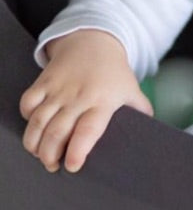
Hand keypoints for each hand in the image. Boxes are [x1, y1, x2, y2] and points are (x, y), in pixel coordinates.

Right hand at [20, 30, 152, 172]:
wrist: (94, 43)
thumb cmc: (114, 74)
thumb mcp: (132, 91)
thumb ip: (141, 112)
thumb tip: (149, 135)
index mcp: (103, 101)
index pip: (88, 130)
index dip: (78, 151)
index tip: (72, 166)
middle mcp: (79, 96)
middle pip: (57, 131)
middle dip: (50, 154)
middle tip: (53, 166)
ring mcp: (59, 89)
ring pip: (38, 121)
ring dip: (35, 143)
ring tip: (41, 155)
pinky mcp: (43, 82)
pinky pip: (28, 104)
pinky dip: (26, 119)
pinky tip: (35, 129)